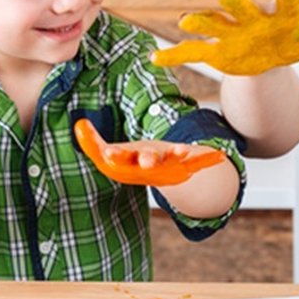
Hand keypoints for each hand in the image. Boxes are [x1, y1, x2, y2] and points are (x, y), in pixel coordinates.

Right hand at [73, 118, 225, 186]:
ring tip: (184, 151)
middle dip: (147, 160)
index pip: (118, 161)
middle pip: (146, 163)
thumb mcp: (105, 152)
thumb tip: (78, 124)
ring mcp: (166, 166)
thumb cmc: (128, 160)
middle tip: (146, 159)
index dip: (114, 157)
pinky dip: (207, 158)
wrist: (155, 174)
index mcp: (127, 164)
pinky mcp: (183, 163)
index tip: (108, 154)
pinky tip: (220, 154)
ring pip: (173, 162)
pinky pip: (197, 162)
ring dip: (178, 156)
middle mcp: (147, 168)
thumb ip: (90, 141)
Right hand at [150, 0, 298, 74]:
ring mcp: (234, 36)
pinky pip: (194, 55)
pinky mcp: (220, 54)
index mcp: (281, 12)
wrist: (277, 52)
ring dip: (201, 22)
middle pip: (243, 7)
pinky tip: (156, 60)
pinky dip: (174, 57)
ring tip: (185, 20)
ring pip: (216, 27)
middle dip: (234, 1)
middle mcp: (254, 19)